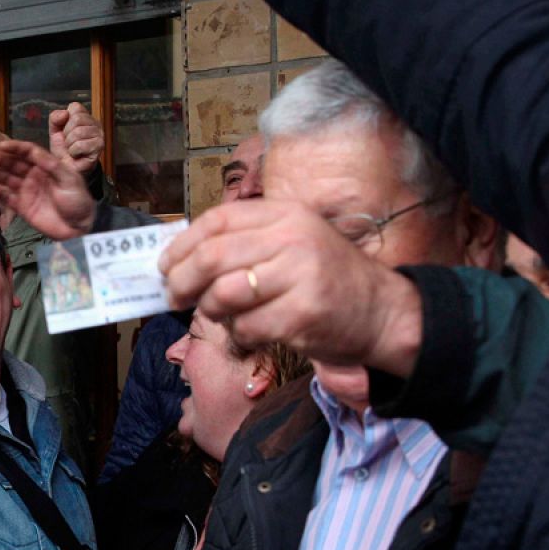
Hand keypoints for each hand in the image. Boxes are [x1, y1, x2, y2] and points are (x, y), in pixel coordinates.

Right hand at [0, 140, 97, 240]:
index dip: (15, 148)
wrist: (79, 227)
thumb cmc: (78, 200)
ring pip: (8, 179)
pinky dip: (0, 193)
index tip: (2, 146)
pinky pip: (8, 198)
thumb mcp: (69, 179)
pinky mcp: (23, 207)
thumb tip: (33, 151)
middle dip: (0, 161)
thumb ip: (52, 165)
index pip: (28, 153)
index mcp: (46, 166)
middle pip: (14, 164)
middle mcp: (34, 176)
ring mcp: (27, 191)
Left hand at [49, 102, 102, 175]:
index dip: (65, 120)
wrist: (68, 169)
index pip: (75, 107)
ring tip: (72, 149)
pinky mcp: (99, 146)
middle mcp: (95, 123)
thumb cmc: (63, 150)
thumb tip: (65, 113)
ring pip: (78, 132)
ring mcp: (99, 135)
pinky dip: (73, 151)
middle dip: (67, 133)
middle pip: (76, 119)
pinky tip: (76, 155)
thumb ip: (55, 118)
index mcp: (85, 117)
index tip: (65, 131)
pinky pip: (80, 144)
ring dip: (70, 144)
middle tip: (69, 142)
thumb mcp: (55, 131)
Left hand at [158, 199, 422, 376]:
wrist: (383, 312)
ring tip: (221, 317)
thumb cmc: (327, 280)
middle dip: (183, 282)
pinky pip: (246, 327)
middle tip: (175, 298)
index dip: (182, 244)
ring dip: (211, 312)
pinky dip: (239, 335)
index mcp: (285, 214)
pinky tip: (251, 334)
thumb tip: (182, 260)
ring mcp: (299, 275)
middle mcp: (292, 238)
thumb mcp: (293, 243)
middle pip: (212, 257)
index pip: (217, 221)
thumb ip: (247, 243)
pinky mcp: (302, 314)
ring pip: (223, 295)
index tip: (165, 266)